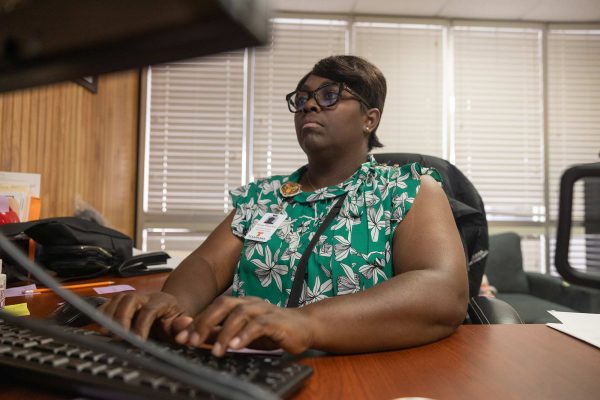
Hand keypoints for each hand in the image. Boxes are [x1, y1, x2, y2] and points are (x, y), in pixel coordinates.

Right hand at [98, 292, 191, 339]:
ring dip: (109, 315)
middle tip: (118, 336)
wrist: (170, 312)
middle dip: (122, 317)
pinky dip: (102, 314)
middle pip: (130, 299)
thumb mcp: (182, 325)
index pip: (150, 310)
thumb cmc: (174, 321)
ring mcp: (133, 298)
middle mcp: (146, 296)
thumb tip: (185, 324)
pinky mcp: (122, 302)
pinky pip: (109, 303)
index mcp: (163, 301)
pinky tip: (101, 326)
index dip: (142, 325)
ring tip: (107, 332)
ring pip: (117, 299)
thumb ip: (183, 326)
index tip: (138, 340)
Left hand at [175, 296, 313, 356]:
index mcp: (240, 303)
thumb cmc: (272, 330)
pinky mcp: (276, 321)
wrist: (304, 327)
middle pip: (223, 304)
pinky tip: (236, 347)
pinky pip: (259, 325)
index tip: (180, 337)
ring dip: (224, 332)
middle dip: (205, 322)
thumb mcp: (242, 332)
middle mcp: (250, 303)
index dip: (196, 321)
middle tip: (191, 341)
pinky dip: (246, 335)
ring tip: (215, 351)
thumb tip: (193, 334)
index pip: (214, 307)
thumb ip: (220, 332)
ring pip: (240, 313)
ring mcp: (264, 309)